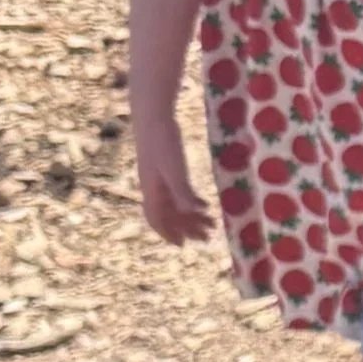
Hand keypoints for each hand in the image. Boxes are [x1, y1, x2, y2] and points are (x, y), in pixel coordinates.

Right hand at [134, 128, 213, 244]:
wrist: (153, 116)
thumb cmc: (163, 142)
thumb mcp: (175, 168)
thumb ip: (182, 191)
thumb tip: (192, 212)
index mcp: (151, 190)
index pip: (156, 219)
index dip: (169, 233)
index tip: (184, 245)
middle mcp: (152, 187)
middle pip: (169, 215)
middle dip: (187, 228)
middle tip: (208, 237)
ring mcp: (158, 177)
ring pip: (174, 204)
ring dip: (191, 216)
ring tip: (210, 223)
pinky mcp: (165, 167)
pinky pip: (177, 192)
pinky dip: (190, 202)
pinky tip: (204, 205)